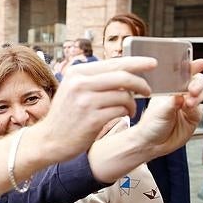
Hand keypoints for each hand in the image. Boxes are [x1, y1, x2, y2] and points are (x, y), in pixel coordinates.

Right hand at [35, 56, 154, 162]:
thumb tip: (124, 69)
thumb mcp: (73, 89)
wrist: (49, 140)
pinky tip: (125, 116)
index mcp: (76, 73)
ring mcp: (86, 102)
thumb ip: (94, 79)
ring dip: (133, 103)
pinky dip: (127, 113)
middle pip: (123, 77)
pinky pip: (121, 110)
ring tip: (130, 109)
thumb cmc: (66, 115)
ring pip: (124, 95)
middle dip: (141, 83)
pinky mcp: (93, 119)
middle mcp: (80, 84)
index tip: (152, 63)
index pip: (114, 63)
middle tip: (148, 90)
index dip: (137, 62)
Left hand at [131, 59, 202, 157]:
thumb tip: (182, 94)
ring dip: (198, 95)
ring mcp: (188, 107)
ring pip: (201, 95)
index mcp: (169, 89)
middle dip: (198, 83)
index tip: (200, 63)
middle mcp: (180, 96)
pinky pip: (200, 110)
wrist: (150, 144)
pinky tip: (190, 108)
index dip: (193, 67)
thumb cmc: (149, 125)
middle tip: (192, 89)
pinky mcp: (194, 118)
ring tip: (189, 102)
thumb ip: (172, 101)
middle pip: (197, 83)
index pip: (184, 74)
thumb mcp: (159, 109)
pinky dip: (197, 107)